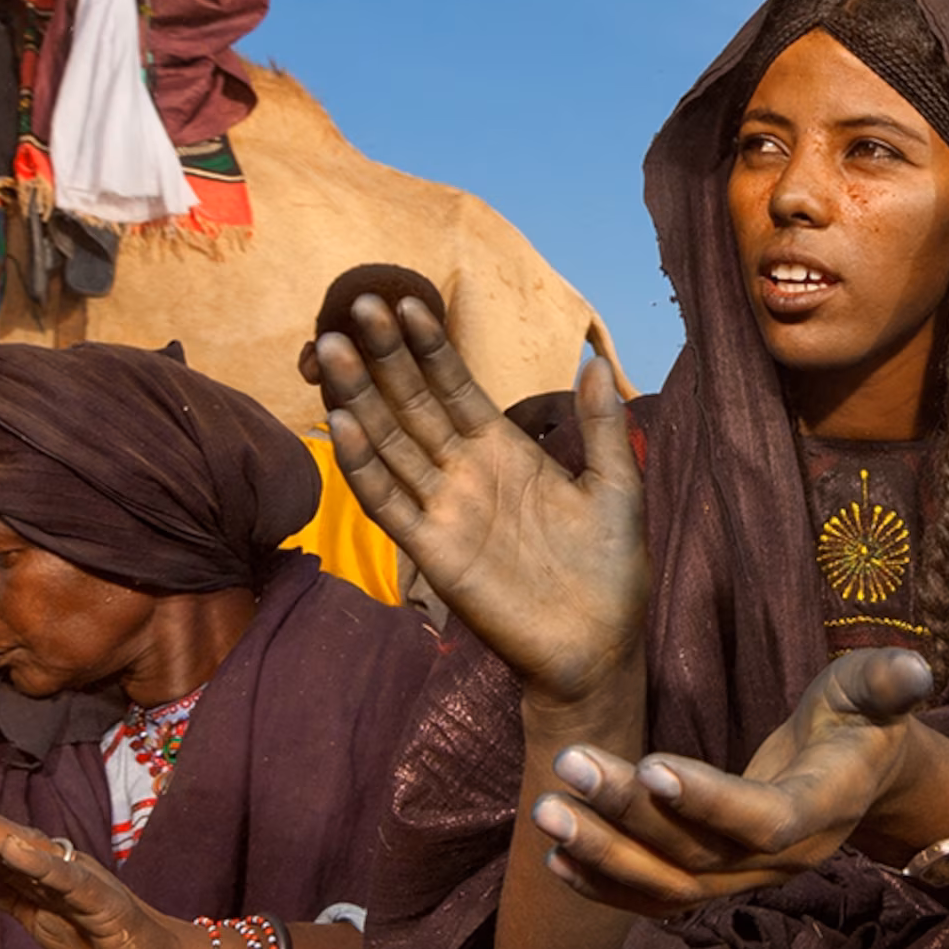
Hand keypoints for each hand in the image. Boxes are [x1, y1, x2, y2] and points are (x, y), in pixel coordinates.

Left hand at [0, 762, 206, 948]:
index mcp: (30, 874)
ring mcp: (76, 881)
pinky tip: (14, 848)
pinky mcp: (103, 905)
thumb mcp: (40, 920)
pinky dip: (43, 864)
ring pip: (17, 848)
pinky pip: (69, 882)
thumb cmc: (102, 942)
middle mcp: (49, 866)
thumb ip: (5, 890)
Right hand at [315, 296, 646, 706]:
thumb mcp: (617, 488)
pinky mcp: (433, 550)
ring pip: (390, 443)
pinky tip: (343, 424)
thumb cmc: (610, 569)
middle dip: (385, 356)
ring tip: (332, 350)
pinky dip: (363, 465)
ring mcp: (445, 508)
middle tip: (355, 305)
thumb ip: (600, 428)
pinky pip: (389, 501)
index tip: (406, 302)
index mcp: (506, 449)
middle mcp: (467, 472)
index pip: (455, 386)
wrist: (598, 645)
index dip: (429, 347)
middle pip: (413, 404)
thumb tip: (596, 362)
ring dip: (360, 398)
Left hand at [537, 648, 937, 914]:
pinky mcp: (718, 883)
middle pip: (697, 856)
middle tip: (567, 766)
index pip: (762, 819)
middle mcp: (782, 859)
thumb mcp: (877, 691)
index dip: (708, 801)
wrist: (864, 780)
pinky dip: (606, 885)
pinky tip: (558, 856)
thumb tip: (915, 668)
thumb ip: (888, 683)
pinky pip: (658, 900)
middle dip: (627, 815)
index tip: (649, 764)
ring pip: (669, 888)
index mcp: (823, 810)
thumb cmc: (863, 721)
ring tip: (546, 811)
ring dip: (603, 856)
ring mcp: (747, 880)